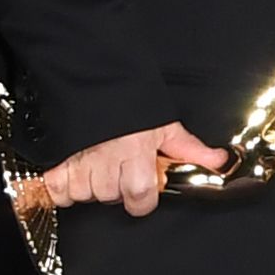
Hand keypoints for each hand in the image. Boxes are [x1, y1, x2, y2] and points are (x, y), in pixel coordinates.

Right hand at [32, 120, 231, 216]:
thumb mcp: (164, 124)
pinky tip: (75, 170)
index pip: (140, 198)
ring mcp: (78, 163)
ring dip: (91, 184)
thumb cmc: (129, 101)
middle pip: (111, 197)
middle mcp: (105, 161)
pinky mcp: (54, 163)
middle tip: (118, 164)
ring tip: (97, 161)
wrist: (91, 75)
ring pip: (86, 195)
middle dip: (117, 186)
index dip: (144, 197)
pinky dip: (64, 186)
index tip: (143, 185)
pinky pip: (58, 191)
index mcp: (135, 153)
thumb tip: (219, 161)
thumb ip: (190, 149)